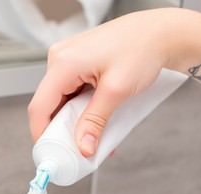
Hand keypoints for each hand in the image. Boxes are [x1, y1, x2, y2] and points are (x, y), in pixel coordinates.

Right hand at [27, 8, 200, 156]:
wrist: (161, 33)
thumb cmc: (142, 48)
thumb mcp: (117, 91)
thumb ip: (95, 121)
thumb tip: (84, 146)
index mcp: (63, 63)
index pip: (39, 107)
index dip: (42, 134)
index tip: (52, 154)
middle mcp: (60, 59)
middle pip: (49, 105)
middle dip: (63, 130)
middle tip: (78, 148)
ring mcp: (68, 60)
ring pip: (62, 100)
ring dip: (76, 120)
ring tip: (94, 134)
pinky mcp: (77, 63)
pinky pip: (72, 92)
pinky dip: (82, 109)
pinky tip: (97, 120)